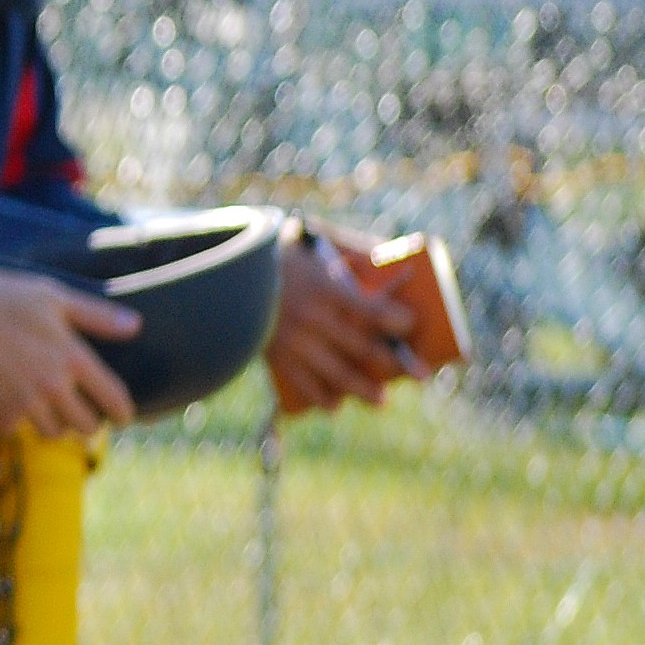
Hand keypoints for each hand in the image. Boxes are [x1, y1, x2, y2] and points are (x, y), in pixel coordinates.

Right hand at [0, 268, 138, 439]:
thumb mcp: (50, 296)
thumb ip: (95, 314)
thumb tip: (136, 326)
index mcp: (72, 358)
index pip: (113, 398)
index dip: (122, 412)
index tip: (122, 417)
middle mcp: (54, 388)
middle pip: (86, 426)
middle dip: (86, 421)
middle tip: (78, 411)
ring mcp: (26, 406)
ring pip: (53, 433)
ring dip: (52, 423)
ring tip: (42, 408)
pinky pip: (15, 429)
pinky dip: (12, 419)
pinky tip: (2, 399)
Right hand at [265, 222, 416, 413]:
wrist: (223, 271)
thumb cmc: (277, 252)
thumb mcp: (313, 238)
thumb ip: (350, 245)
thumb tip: (389, 256)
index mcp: (324, 288)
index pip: (371, 310)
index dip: (397, 320)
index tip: (410, 326)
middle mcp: (311, 318)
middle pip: (362, 347)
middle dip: (396, 364)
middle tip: (422, 376)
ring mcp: (291, 340)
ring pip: (335, 372)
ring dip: (362, 389)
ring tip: (382, 402)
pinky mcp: (273, 354)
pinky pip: (299, 382)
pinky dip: (318, 397)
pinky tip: (334, 406)